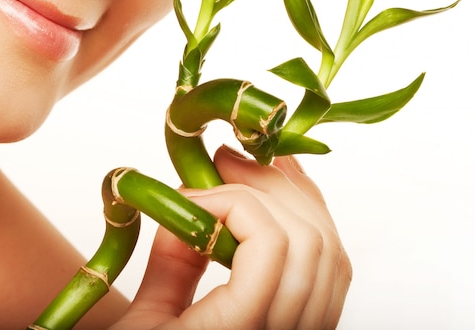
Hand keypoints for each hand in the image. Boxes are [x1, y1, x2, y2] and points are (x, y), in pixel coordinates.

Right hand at [109, 145, 351, 329]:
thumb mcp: (141, 325)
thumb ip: (169, 263)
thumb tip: (193, 204)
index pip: (270, 249)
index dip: (235, 203)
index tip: (191, 192)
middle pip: (307, 240)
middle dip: (265, 185)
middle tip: (222, 160)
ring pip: (329, 247)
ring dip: (291, 195)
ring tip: (252, 168)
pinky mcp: (316, 328)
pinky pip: (333, 265)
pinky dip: (310, 218)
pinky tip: (281, 194)